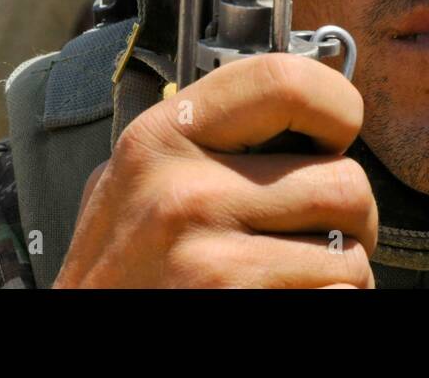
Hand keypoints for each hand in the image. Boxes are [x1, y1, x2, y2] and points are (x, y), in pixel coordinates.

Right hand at [54, 53, 376, 287]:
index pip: (286, 79)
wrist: (78, 352)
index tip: (335, 135)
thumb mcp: (135, 181)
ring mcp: (209, 260)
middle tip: (320, 232)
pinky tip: (285, 298)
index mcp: (162, 139)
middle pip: (343, 180)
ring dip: (340, 269)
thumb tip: (302, 100)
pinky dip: (329, 303)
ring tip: (293, 273)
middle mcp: (183, 194)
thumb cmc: (114, 274)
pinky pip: (339, 298)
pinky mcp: (234, 307)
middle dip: (351, 216)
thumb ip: (205, 137)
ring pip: (350, 252)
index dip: (336, 106)